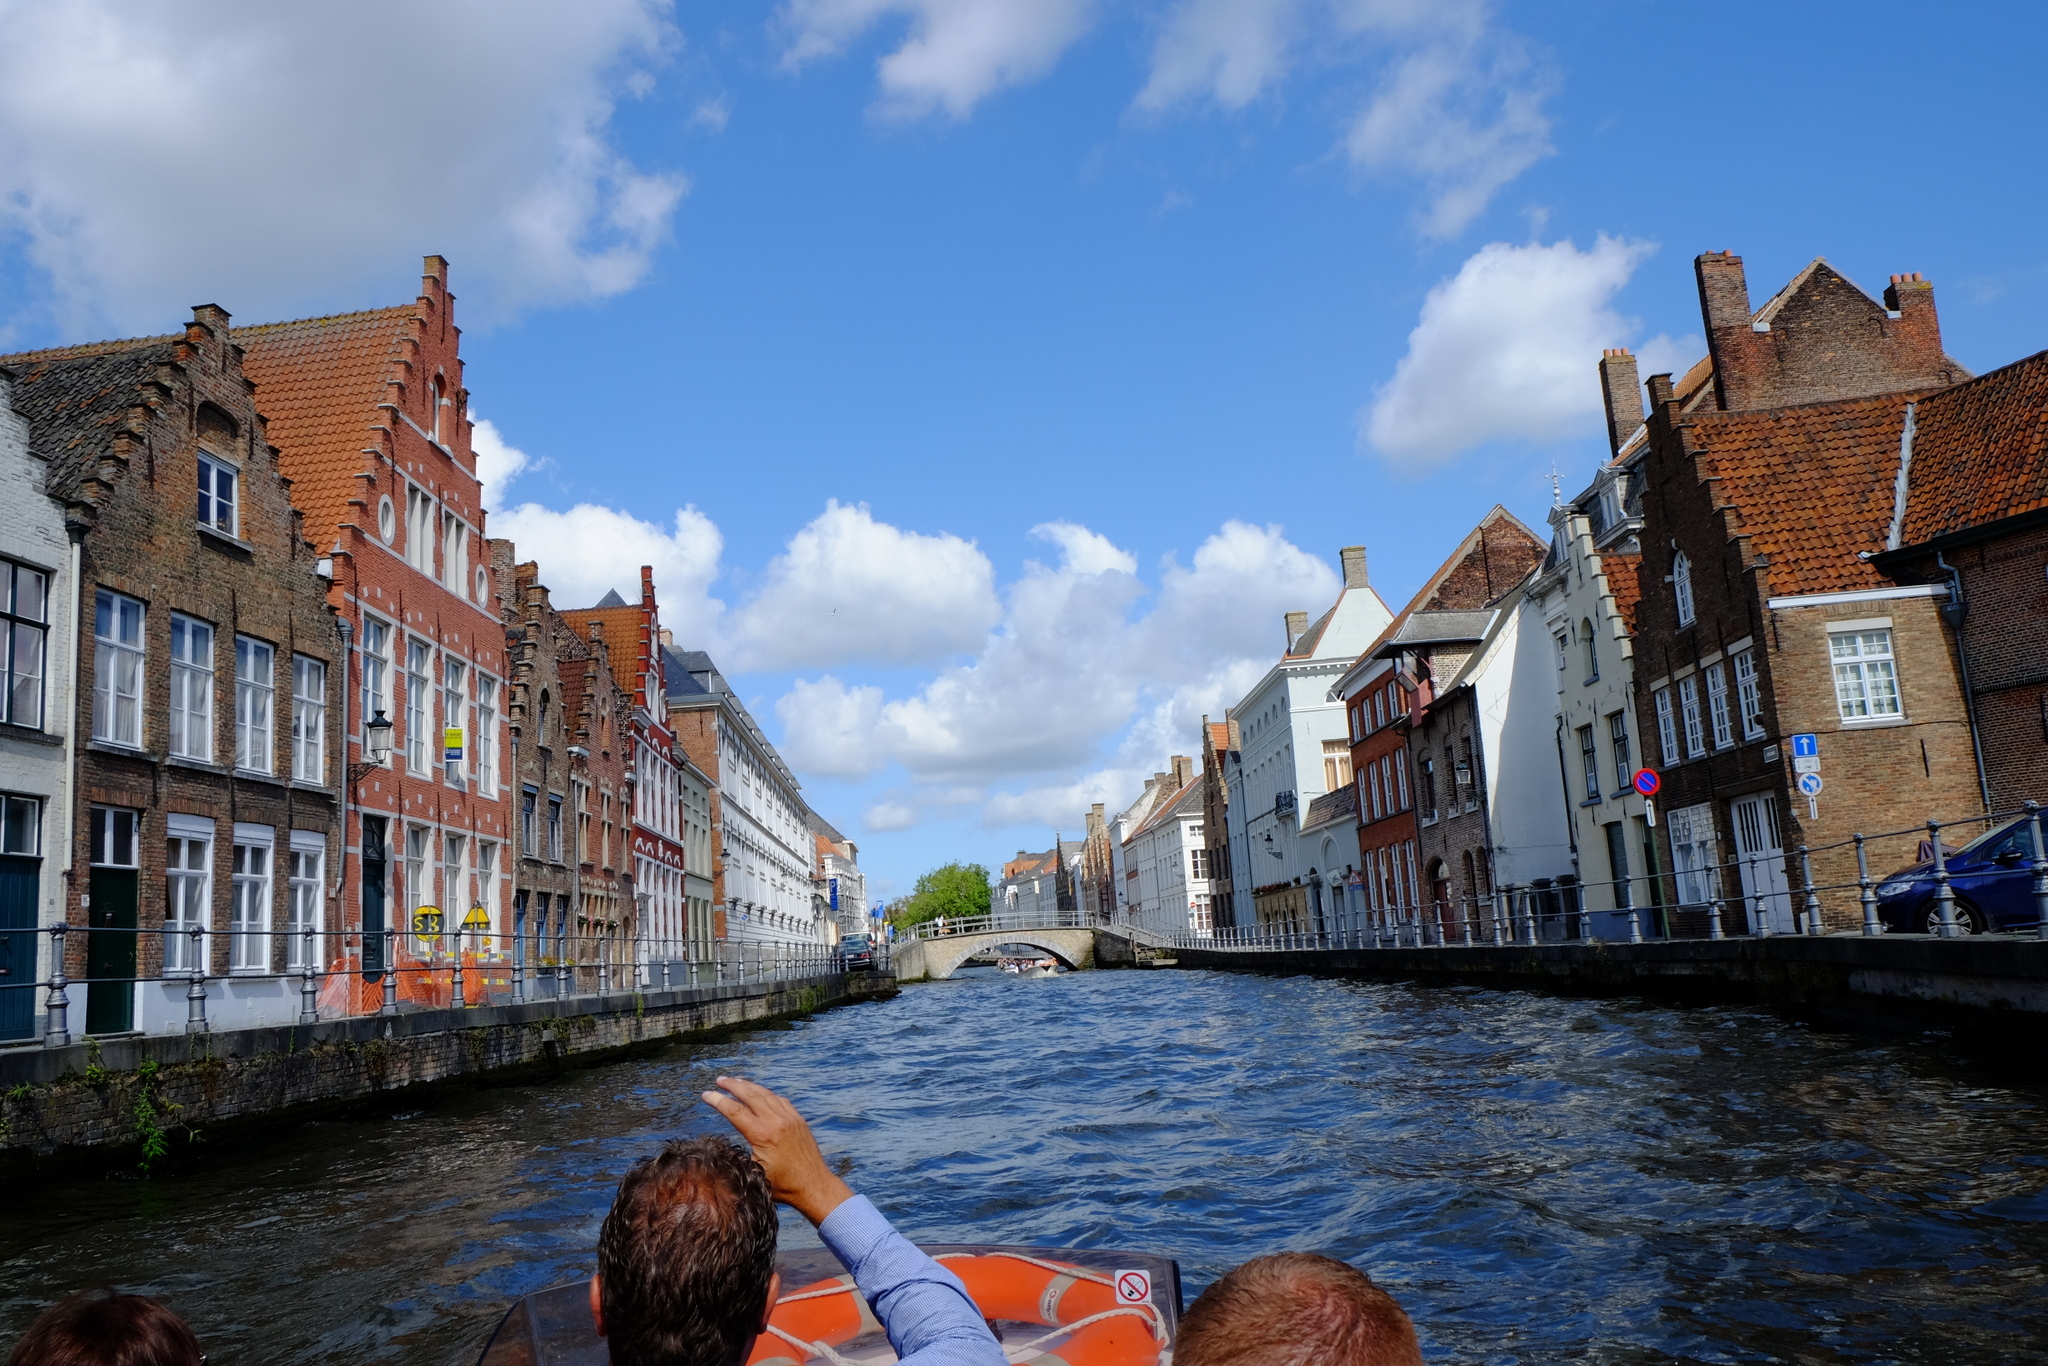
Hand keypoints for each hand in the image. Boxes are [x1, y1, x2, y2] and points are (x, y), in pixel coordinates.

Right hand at [703, 1076, 854, 1226]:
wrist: (814, 1185)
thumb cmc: (783, 1186)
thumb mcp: (754, 1173)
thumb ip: (739, 1157)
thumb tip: (722, 1148)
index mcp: (762, 1134)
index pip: (734, 1111)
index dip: (718, 1101)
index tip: (706, 1094)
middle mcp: (776, 1121)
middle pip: (750, 1095)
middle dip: (732, 1085)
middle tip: (719, 1080)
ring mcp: (790, 1118)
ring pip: (766, 1094)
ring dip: (750, 1086)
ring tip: (736, 1081)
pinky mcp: (799, 1120)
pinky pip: (780, 1100)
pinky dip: (767, 1093)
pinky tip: (761, 1093)